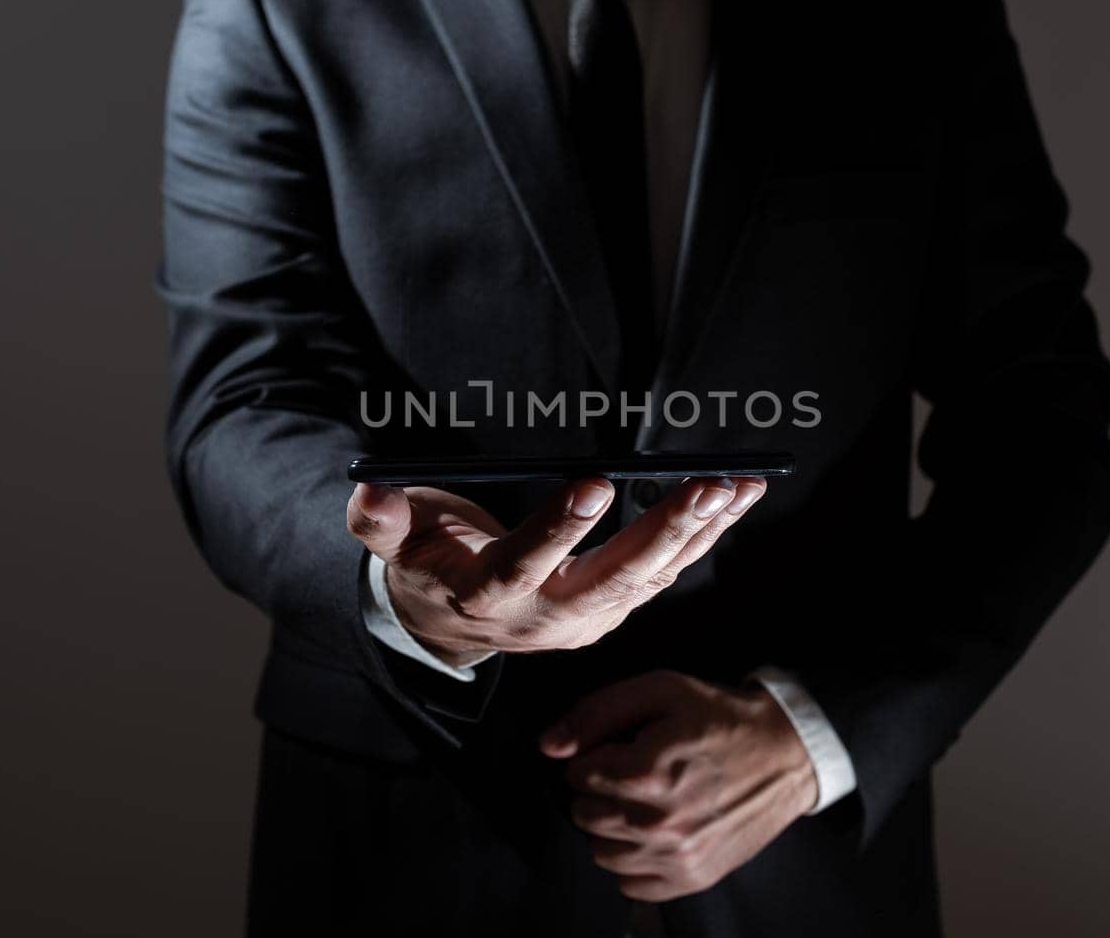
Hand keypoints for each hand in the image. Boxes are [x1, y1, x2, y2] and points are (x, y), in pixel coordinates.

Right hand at [346, 477, 765, 662]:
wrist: (449, 625)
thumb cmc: (426, 564)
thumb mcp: (395, 545)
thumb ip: (381, 523)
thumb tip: (369, 492)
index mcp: (486, 597)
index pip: (523, 567)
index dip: (557, 530)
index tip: (594, 484)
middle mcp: (542, 619)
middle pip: (609, 581)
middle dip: (663, 532)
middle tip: (706, 486)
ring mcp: (584, 621)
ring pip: (649, 579)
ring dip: (699, 532)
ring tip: (739, 484)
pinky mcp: (611, 611)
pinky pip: (663, 573)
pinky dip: (702, 536)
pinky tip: (736, 497)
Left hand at [541, 670, 816, 901]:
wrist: (785, 754)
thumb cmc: (720, 718)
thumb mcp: (661, 690)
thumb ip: (597, 712)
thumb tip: (550, 746)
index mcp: (646, 771)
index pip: (576, 773)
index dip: (595, 755)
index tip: (622, 748)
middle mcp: (658, 821)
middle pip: (584, 814)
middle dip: (599, 790)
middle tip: (633, 773)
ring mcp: (676, 856)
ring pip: (601, 852)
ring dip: (612, 827)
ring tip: (643, 802)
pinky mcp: (691, 878)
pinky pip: (630, 884)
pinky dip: (634, 861)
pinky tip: (655, 832)